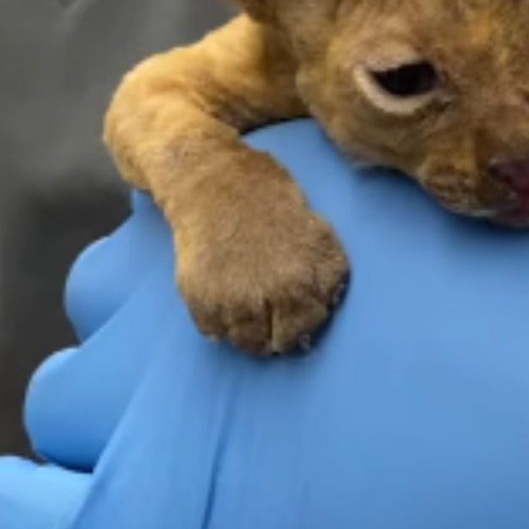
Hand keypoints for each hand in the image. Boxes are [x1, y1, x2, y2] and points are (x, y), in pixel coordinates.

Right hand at [168, 150, 348, 353]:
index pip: (310, 326)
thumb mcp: (318, 230)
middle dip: (279, 330)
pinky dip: (219, 321)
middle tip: (272, 310)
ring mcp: (230, 304)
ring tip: (248, 303)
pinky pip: (213, 332)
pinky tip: (225, 296)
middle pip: (278, 343)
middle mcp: (267, 299)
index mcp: (301, 282)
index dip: (306, 316)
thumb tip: (329, 304)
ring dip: (249, 329)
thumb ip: (327, 272)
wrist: (214, 184)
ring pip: (246, 344)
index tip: (298, 307)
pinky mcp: (199, 303)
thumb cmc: (270, 201)